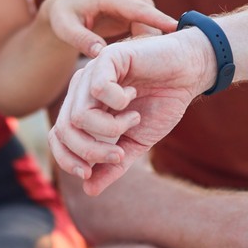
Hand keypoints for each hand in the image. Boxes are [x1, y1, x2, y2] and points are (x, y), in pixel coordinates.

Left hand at [40, 0, 175, 57]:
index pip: (139, 8)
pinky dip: (144, 41)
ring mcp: (135, 1)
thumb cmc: (64, 16)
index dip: (158, 18)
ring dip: (146, 43)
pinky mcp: (138, 10)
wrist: (67, 4)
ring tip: (134, 60)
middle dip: (150, 41)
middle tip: (141, 64)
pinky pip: (149, 28)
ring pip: (151, 25)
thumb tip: (100, 54)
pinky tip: (134, 54)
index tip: (176, 28)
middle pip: (150, 19)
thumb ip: (81, 40)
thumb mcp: (65, 28)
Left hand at [48, 29, 213, 194]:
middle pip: (64, 129)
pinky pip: (99, 90)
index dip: (68, 160)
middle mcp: (81, 88)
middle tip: (118, 154)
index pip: (58, 137)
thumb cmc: (162, 103)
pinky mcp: (109, 57)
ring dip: (110, 128)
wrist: (189, 72)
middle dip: (91, 151)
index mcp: (83, 106)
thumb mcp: (136, 142)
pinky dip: (118, 103)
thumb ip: (114, 164)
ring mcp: (92, 71)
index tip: (89, 174)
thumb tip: (89, 191)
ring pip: (79, 115)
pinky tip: (132, 97)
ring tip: (133, 120)